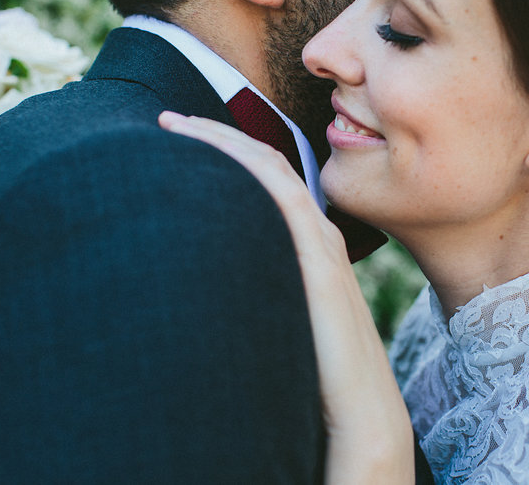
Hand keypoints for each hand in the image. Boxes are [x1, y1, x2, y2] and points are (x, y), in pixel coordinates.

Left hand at [158, 112, 413, 483]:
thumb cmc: (318, 373)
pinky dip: (245, 165)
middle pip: (266, 162)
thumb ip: (256, 290)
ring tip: (176, 125)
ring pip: (270, 169)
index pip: (267, 178)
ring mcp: (320, 242)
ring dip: (223, 140)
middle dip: (216, 134)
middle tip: (168, 119)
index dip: (226, 151)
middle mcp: (317, 234)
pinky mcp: (318, 260)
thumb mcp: (279, 317)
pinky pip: (280, 196)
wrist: (361, 409)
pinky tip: (209, 154)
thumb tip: (209, 284)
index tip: (180, 139)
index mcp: (310, 246)